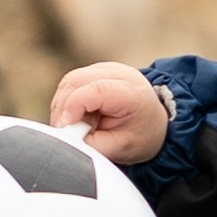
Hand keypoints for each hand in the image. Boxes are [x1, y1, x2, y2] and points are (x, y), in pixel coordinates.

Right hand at [48, 63, 168, 164]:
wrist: (154, 122)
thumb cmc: (140, 135)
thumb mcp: (121, 148)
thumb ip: (93, 144)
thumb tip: (67, 137)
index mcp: (132, 93)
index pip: (95, 90)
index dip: (74, 106)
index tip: (66, 126)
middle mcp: (119, 74)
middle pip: (76, 81)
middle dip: (63, 108)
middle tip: (65, 131)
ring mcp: (106, 68)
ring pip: (69, 80)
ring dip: (62, 105)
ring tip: (71, 126)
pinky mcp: (95, 71)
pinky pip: (70, 82)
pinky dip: (66, 100)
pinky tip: (74, 116)